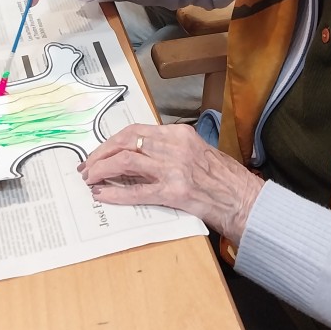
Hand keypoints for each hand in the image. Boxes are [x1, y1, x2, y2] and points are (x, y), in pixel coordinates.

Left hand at [80, 124, 263, 244]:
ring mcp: (174, 169)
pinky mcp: (175, 192)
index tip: (98, 151)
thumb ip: (168, 149)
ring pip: (127, 162)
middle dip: (101, 154)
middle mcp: (174, 147)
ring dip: (102, 170)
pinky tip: (103, 195)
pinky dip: (116, 193)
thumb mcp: (195, 151)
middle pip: (126, 143)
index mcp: (178, 133)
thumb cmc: (221, 177)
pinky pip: (137, 191)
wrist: (243, 198)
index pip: (135, 131)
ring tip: (90, 178)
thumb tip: (136, 155)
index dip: (111, 141)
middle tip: (87, 166)